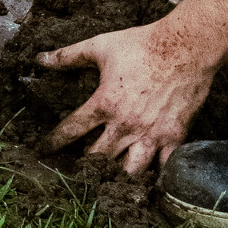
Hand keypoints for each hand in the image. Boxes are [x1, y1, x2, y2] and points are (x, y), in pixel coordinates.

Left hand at [37, 17, 215, 173]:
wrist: (187, 45)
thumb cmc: (143, 44)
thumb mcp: (100, 46)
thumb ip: (68, 56)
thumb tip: (40, 59)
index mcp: (104, 104)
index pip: (70, 130)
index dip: (52, 142)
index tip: (42, 151)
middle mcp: (125, 125)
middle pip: (97, 159)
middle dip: (86, 165)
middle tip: (79, 169)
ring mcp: (151, 134)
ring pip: (129, 171)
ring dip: (117, 176)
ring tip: (110, 180)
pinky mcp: (175, 137)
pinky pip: (164, 168)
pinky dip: (155, 177)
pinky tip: (148, 183)